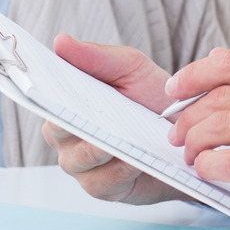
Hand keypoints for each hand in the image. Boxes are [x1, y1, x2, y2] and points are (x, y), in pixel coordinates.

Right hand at [40, 35, 187, 205]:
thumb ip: (96, 56)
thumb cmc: (150, 96)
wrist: (184, 133)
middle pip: (57, 130)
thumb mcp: (129, 68)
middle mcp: (66, 137)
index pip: (45, 97)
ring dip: (101, 147)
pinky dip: (120, 168)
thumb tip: (61, 42)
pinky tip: (135, 158)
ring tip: (123, 135)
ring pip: (79, 158)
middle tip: (93, 111)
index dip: (46, 91)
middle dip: (76, 120)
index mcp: (66, 104)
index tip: (52, 83)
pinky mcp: (101, 188)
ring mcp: (81, 165)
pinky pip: (103, 180)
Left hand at [166, 49, 229, 229]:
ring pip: (218, 127)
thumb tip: (216, 58)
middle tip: (178, 132)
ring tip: (191, 154)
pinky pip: (229, 163)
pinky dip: (208, 166)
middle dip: (187, 116)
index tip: (175, 90)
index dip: (194, 75)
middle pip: (219, 95)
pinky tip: (207, 169)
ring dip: (193, 142)